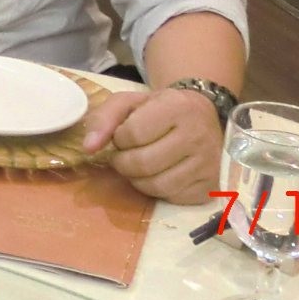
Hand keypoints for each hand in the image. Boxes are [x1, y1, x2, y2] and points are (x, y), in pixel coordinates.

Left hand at [82, 86, 222, 204]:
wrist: (201, 116)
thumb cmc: (161, 108)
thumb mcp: (130, 102)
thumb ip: (104, 118)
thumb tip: (88, 147)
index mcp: (177, 108)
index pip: (133, 134)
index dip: (119, 138)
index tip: (122, 136)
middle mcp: (197, 136)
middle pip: (143, 164)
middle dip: (123, 162)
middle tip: (124, 155)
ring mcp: (207, 164)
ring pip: (156, 185)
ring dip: (136, 179)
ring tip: (137, 165)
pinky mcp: (210, 186)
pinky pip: (171, 198)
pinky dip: (156, 189)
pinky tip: (157, 174)